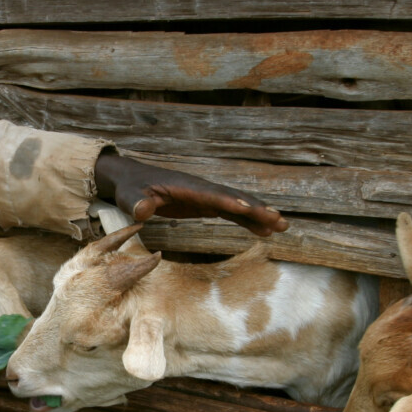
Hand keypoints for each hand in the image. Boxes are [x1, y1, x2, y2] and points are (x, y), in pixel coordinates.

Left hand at [93, 153, 286, 236]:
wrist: (131, 180)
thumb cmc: (130, 188)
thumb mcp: (129, 195)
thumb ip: (136, 202)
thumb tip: (142, 210)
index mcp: (187, 187)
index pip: (213, 195)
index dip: (233, 202)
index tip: (252, 209)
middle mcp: (202, 189)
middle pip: (234, 198)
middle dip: (257, 209)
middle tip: (279, 220)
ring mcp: (206, 196)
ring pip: (238, 205)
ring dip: (259, 215)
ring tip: (282, 226)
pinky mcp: (205, 204)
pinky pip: (231, 212)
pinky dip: (248, 220)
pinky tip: (264, 231)